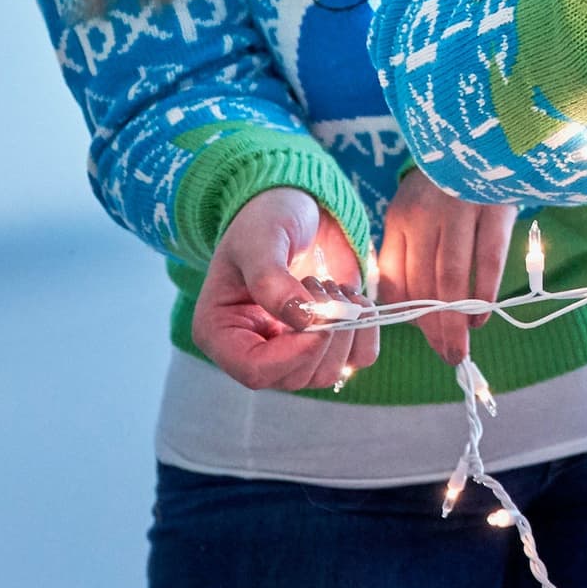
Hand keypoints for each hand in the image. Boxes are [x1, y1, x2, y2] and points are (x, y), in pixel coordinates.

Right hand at [192, 188, 375, 390]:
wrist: (297, 209)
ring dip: (344, 327)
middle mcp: (254, 350)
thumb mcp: (259, 240)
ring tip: (331, 285)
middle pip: (296, 378)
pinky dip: (366, 329)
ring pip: (328, 374)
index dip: (293, 354)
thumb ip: (270, 278)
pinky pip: (358, 358)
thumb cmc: (264, 220)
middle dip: (322, 333)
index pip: (254, 371)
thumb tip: (302, 319)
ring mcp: (292, 351)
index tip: (320, 317)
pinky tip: (352, 297)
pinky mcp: (327, 343)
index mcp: (221, 332)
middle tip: (320, 283)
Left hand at [375, 167, 515, 367]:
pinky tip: (483, 312)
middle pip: (424, 282)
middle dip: (434, 326)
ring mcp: (459, 209)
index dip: (408, 313)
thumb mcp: (419, 210)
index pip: (397, 276)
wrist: (486, 135)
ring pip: (452, 275)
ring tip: (461, 345)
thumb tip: (409, 307)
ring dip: (456, 317)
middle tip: (447, 355)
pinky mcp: (493, 206)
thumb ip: (410, 252)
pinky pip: (488, 256)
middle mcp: (424, 214)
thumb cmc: (450, 184)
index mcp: (400, 217)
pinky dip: (485, 289)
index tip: (424, 337)